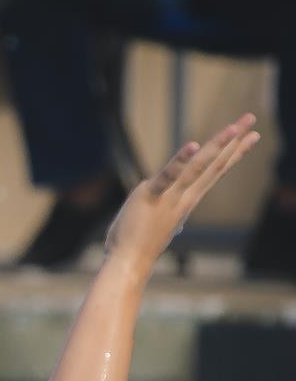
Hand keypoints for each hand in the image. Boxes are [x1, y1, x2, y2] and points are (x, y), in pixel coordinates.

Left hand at [103, 115, 258, 269]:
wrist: (128, 262)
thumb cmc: (140, 244)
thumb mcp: (163, 223)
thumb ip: (171, 214)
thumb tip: (179, 219)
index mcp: (187, 200)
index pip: (214, 171)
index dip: (233, 153)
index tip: (251, 136)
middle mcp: (184, 196)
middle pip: (214, 163)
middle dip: (234, 140)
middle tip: (251, 118)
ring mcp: (170, 196)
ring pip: (199, 167)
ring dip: (218, 145)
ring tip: (234, 127)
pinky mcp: (150, 195)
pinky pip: (169, 176)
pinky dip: (181, 160)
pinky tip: (193, 144)